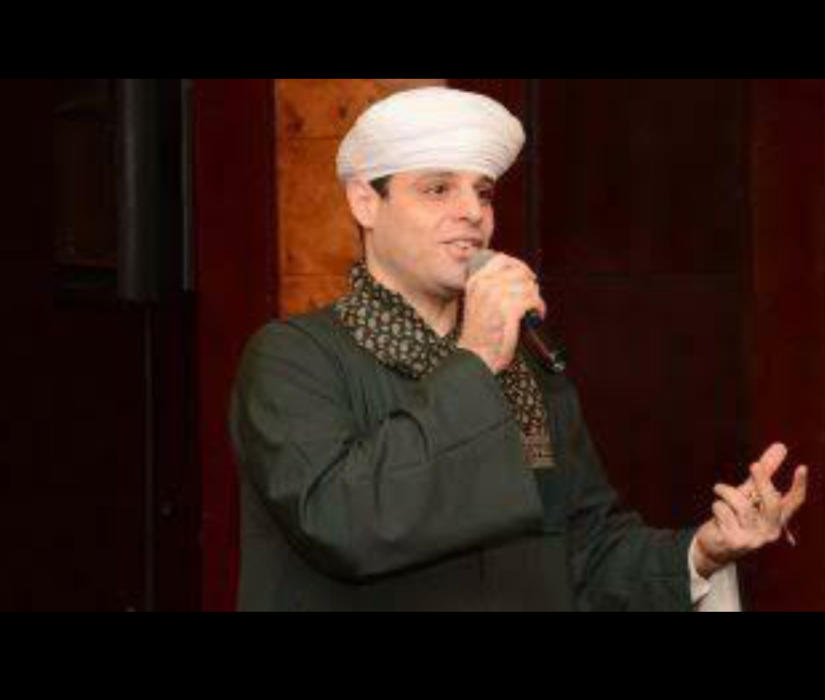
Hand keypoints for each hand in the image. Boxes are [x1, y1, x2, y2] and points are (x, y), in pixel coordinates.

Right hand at [458, 254, 546, 374]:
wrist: (476, 355)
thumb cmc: (479, 334)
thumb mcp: (477, 301)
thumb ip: (491, 286)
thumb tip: (517, 277)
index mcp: (475, 281)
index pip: (502, 260)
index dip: (519, 266)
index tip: (527, 275)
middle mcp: (485, 285)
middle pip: (520, 273)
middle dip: (530, 286)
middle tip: (531, 298)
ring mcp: (497, 296)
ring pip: (529, 287)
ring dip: (535, 299)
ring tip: (533, 310)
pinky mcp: (510, 309)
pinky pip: (534, 300)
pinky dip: (539, 308)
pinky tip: (536, 316)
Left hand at [694, 443, 808, 578]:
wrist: (714, 546)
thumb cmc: (734, 516)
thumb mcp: (749, 493)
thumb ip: (764, 472)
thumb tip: (781, 446)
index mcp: (777, 518)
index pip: (794, 502)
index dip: (799, 485)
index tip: (801, 467)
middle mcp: (770, 530)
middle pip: (771, 503)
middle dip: (763, 482)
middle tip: (753, 465)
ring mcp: (754, 539)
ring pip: (741, 504)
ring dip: (725, 491)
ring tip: (719, 489)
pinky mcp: (735, 541)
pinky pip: (723, 511)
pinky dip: (716, 506)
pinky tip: (717, 517)